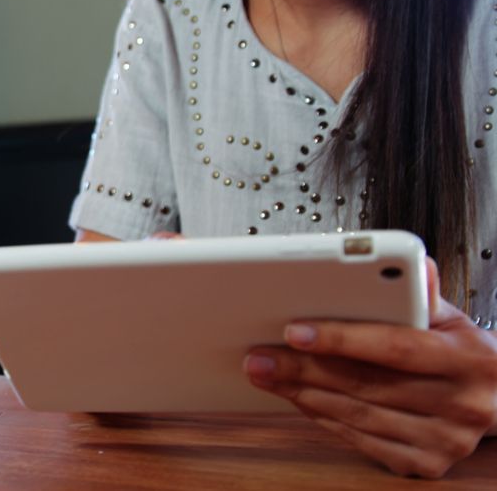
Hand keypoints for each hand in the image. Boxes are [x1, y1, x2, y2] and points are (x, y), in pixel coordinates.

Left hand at [243, 258, 496, 477]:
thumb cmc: (462, 354)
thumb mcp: (453, 319)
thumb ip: (423, 295)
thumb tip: (414, 262)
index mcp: (470, 360)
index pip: (395, 347)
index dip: (341, 340)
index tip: (294, 331)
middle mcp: (462, 405)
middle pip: (365, 384)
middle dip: (302, 368)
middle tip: (257, 355)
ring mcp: (444, 441)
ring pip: (356, 414)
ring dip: (301, 393)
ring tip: (265, 373)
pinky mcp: (425, 464)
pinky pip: (359, 439)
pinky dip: (321, 416)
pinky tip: (296, 397)